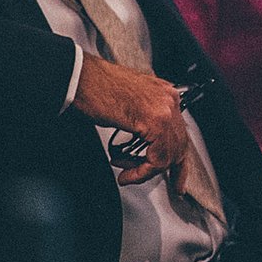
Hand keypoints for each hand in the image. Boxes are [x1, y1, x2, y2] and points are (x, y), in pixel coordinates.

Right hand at [70, 56, 192, 187]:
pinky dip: (142, 171)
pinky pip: (157, 157)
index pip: (181, 133)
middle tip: (156, 183)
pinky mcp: (154, 120)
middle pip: (180, 145)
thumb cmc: (96, 90)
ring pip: (169, 154)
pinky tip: (126, 173)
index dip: (179, 161)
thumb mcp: (129, 107)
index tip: (177, 180)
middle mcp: (169, 100)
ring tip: (126, 172)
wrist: (81, 78)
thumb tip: (148, 148)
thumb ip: (145, 123)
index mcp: (165, 95)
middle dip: (167, 170)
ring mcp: (164, 109)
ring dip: (146, 170)